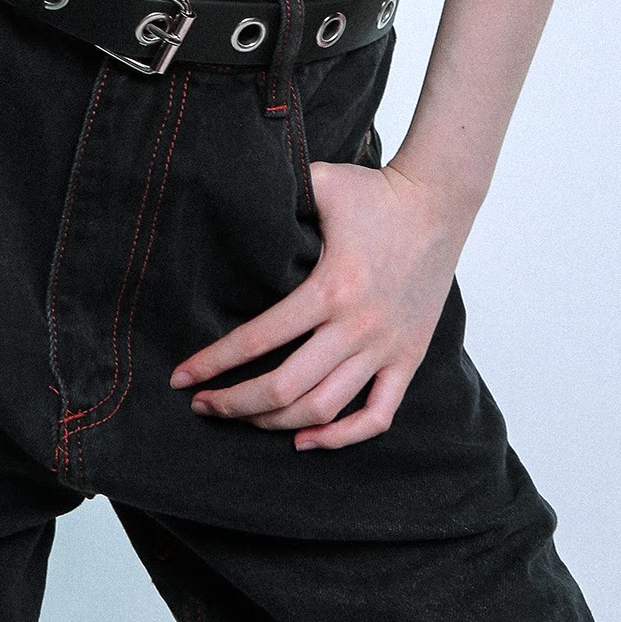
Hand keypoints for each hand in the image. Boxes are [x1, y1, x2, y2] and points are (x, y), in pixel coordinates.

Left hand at [169, 159, 471, 449]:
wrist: (438, 202)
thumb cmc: (374, 191)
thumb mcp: (320, 182)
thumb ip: (276, 191)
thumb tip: (228, 192)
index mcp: (330, 288)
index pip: (258, 340)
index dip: (213, 363)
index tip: (182, 378)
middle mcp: (358, 327)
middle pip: (284, 388)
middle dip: (233, 403)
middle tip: (202, 405)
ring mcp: (386, 348)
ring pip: (324, 409)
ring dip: (274, 422)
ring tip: (242, 417)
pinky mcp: (408, 358)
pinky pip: (377, 416)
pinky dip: (341, 437)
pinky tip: (306, 439)